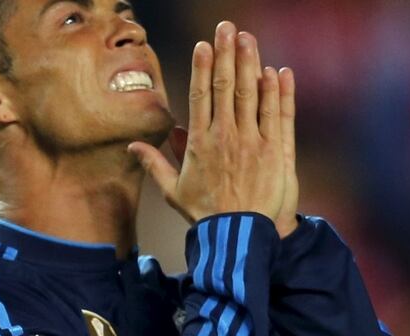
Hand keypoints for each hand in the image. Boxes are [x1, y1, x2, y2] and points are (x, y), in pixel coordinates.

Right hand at [129, 22, 298, 236]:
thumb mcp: (173, 190)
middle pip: (225, 87)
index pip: (200, 96)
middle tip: (227, 27)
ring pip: (251, 95)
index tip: (204, 45)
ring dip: (250, 64)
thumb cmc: (205, 213)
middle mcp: (225, 137)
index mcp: (199, 143)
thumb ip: (154, 164)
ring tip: (248, 39)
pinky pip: (276, 115)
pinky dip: (276, 93)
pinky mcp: (274, 151)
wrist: (238, 234)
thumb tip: (133, 146)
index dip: (202, 67)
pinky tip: (275, 72)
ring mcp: (252, 142)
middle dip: (226, 54)